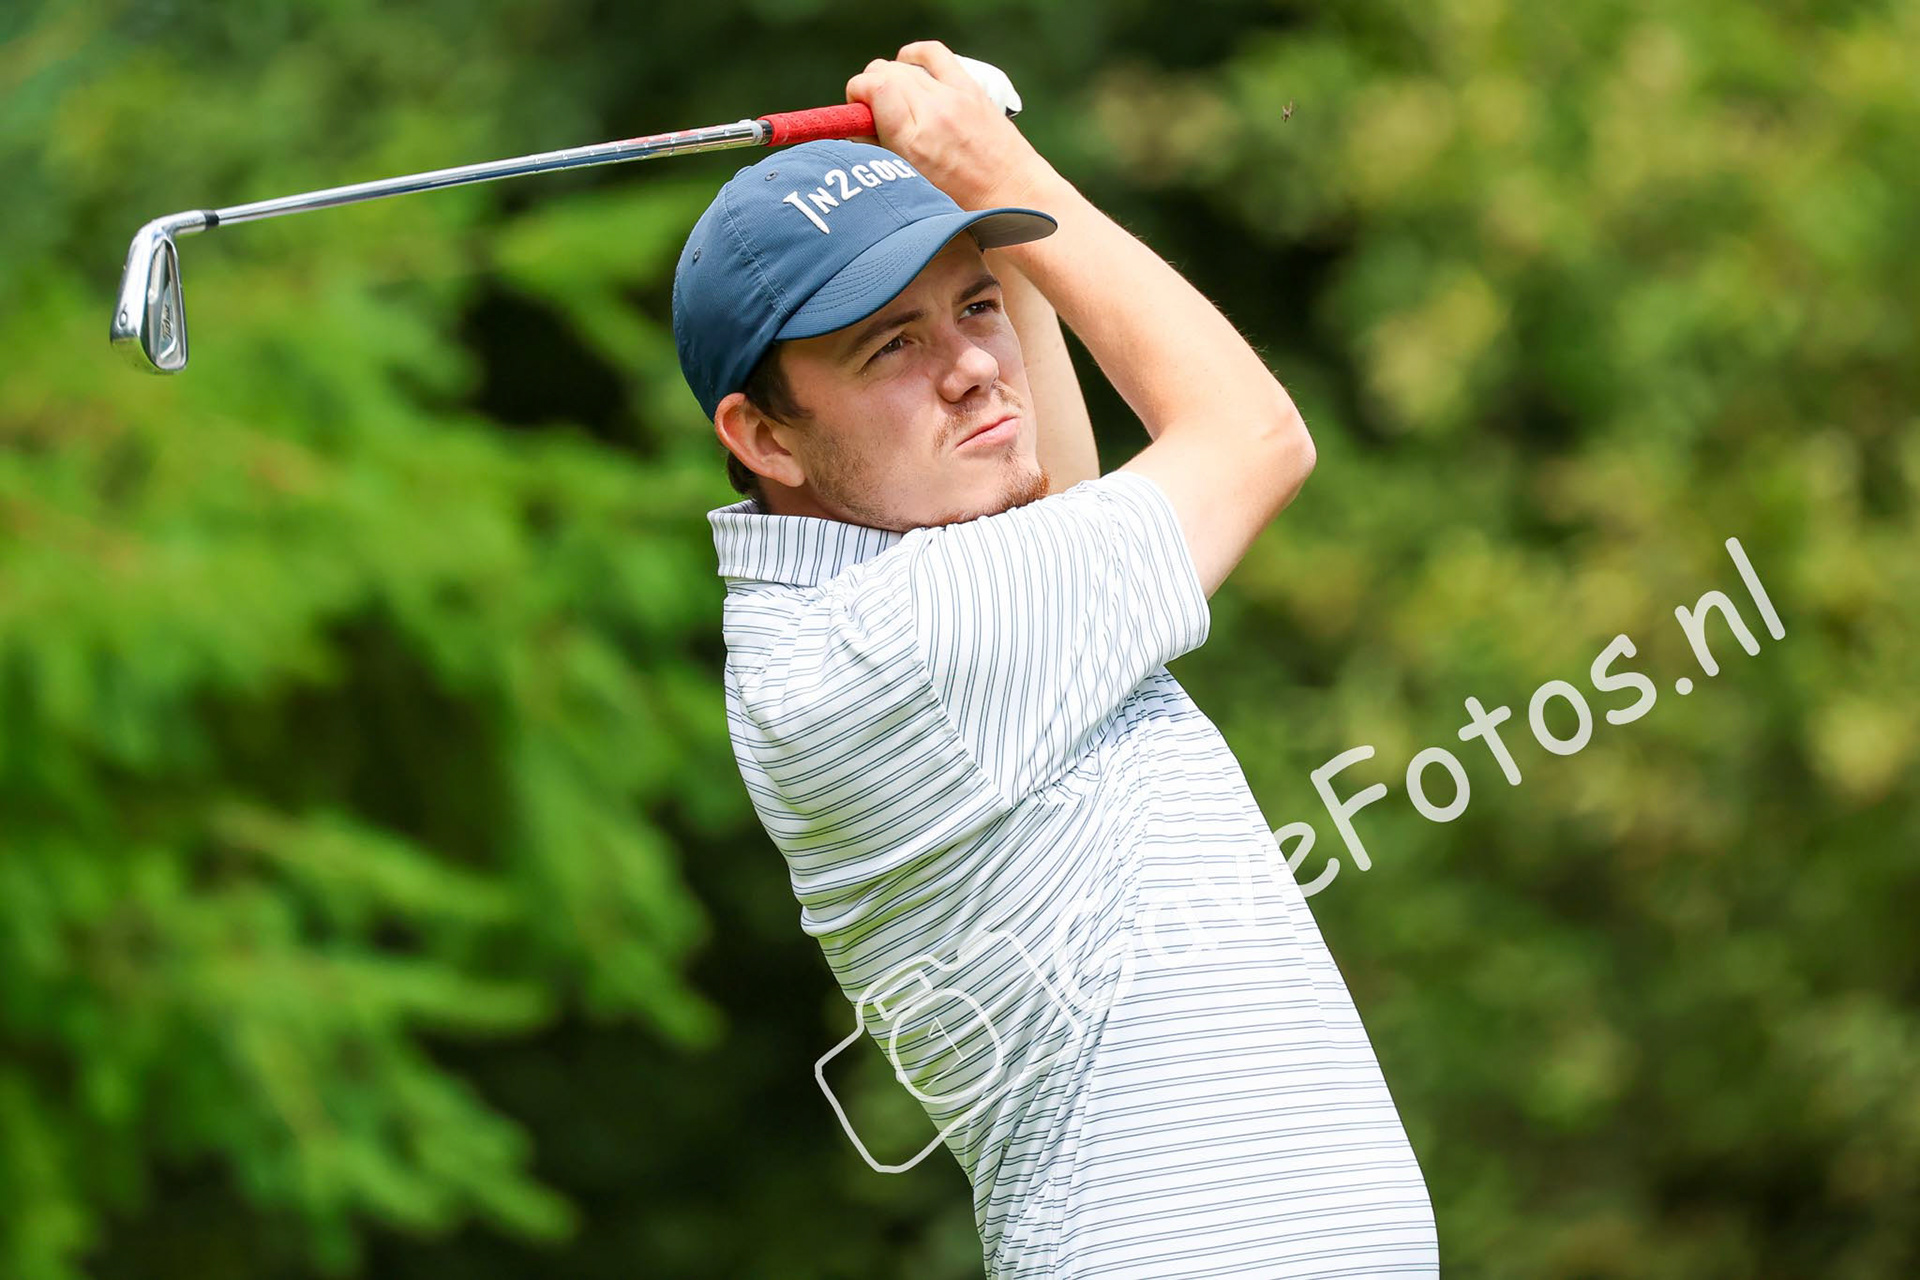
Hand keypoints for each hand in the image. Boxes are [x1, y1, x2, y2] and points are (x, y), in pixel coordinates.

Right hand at [846, 41, 1054, 210]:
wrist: (1014, 196)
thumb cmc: (962, 204)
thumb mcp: (911, 186)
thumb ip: (880, 154)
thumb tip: (858, 131)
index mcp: (913, 142)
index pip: (873, 88)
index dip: (856, 94)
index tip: (856, 112)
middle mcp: (933, 113)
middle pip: (884, 73)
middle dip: (869, 89)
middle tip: (873, 114)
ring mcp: (954, 96)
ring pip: (904, 65)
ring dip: (889, 77)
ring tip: (891, 99)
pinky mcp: (970, 89)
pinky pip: (933, 53)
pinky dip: (914, 56)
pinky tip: (908, 66)